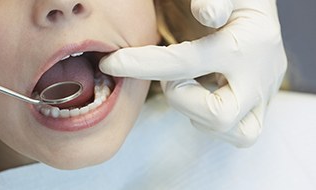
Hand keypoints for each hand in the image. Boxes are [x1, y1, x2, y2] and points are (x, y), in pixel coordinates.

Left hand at [99, 0, 286, 146]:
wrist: (259, 13)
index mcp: (248, 41)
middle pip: (220, 114)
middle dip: (182, 99)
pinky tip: (200, 95)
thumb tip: (206, 12)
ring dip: (198, 115)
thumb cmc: (233, 1)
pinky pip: (241, 132)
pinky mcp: (262, 105)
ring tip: (187, 85)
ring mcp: (264, 93)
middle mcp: (261, 73)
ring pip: (238, 132)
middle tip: (172, 77)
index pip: (185, 63)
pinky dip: (211, 120)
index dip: (140, 65)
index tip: (111, 64)